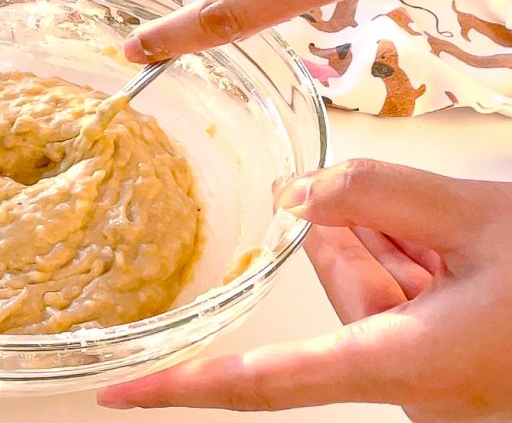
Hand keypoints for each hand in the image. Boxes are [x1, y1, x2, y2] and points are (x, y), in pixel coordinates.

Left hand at [97, 159, 511, 420]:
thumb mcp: (483, 215)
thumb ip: (375, 193)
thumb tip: (299, 196)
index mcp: (407, 368)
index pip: (262, 386)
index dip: (181, 391)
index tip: (116, 398)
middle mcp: (415, 388)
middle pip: (344, 298)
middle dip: (362, 238)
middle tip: (408, 207)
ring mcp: (441, 382)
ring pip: (377, 296)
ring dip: (399, 245)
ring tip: (459, 227)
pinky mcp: (458, 368)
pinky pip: (408, 308)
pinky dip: (419, 263)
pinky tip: (455, 242)